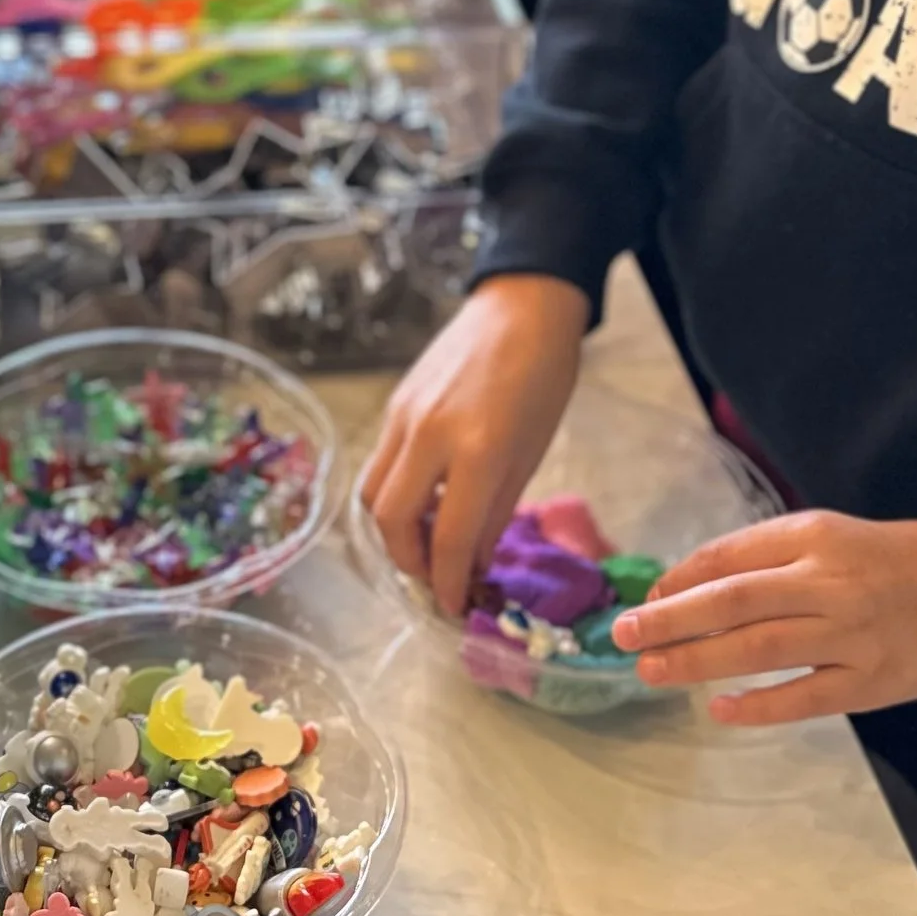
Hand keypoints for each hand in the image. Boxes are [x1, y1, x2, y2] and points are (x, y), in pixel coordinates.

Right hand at [361, 274, 589, 615]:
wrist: (521, 307)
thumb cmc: (543, 380)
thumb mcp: (531, 455)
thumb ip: (494, 514)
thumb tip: (469, 565)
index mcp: (477, 450)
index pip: (446, 538)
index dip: (446, 584)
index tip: (454, 608)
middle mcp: (429, 434)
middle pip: (391, 522)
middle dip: (410, 564)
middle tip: (436, 579)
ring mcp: (404, 417)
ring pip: (372, 495)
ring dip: (394, 532)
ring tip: (427, 542)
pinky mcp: (394, 405)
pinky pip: (380, 464)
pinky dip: (395, 495)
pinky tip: (425, 499)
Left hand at [613, 512, 916, 724]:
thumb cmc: (893, 559)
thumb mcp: (830, 534)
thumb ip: (766, 554)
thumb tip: (689, 586)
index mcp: (816, 538)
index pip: (730, 557)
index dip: (680, 580)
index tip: (646, 600)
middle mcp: (829, 582)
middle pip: (733, 602)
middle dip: (670, 621)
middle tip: (622, 636)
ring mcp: (851, 636)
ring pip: (759, 649)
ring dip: (697, 662)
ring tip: (652, 671)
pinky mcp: (872, 682)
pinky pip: (804, 699)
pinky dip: (758, 706)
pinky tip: (720, 709)